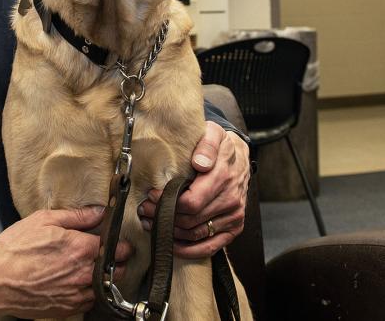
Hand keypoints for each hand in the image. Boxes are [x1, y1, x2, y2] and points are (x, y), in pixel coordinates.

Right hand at [0, 206, 133, 319]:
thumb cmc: (15, 250)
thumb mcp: (43, 220)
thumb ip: (76, 216)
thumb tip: (98, 211)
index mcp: (81, 248)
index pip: (117, 246)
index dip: (120, 242)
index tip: (118, 240)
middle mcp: (85, 273)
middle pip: (119, 269)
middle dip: (118, 260)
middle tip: (108, 253)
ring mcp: (78, 293)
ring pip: (107, 286)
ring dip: (105, 277)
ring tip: (92, 268)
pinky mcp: (69, 308)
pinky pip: (90, 300)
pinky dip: (90, 291)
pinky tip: (77, 282)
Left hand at [138, 121, 249, 258]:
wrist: (239, 155)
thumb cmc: (220, 145)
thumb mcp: (213, 133)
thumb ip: (206, 146)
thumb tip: (200, 162)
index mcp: (224, 178)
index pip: (190, 202)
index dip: (167, 202)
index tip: (151, 196)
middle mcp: (231, 201)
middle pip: (190, 220)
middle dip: (163, 217)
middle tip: (145, 210)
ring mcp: (234, 217)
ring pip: (196, 234)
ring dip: (171, 233)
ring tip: (151, 223)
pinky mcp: (234, 228)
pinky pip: (210, 247)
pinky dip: (189, 250)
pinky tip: (171, 244)